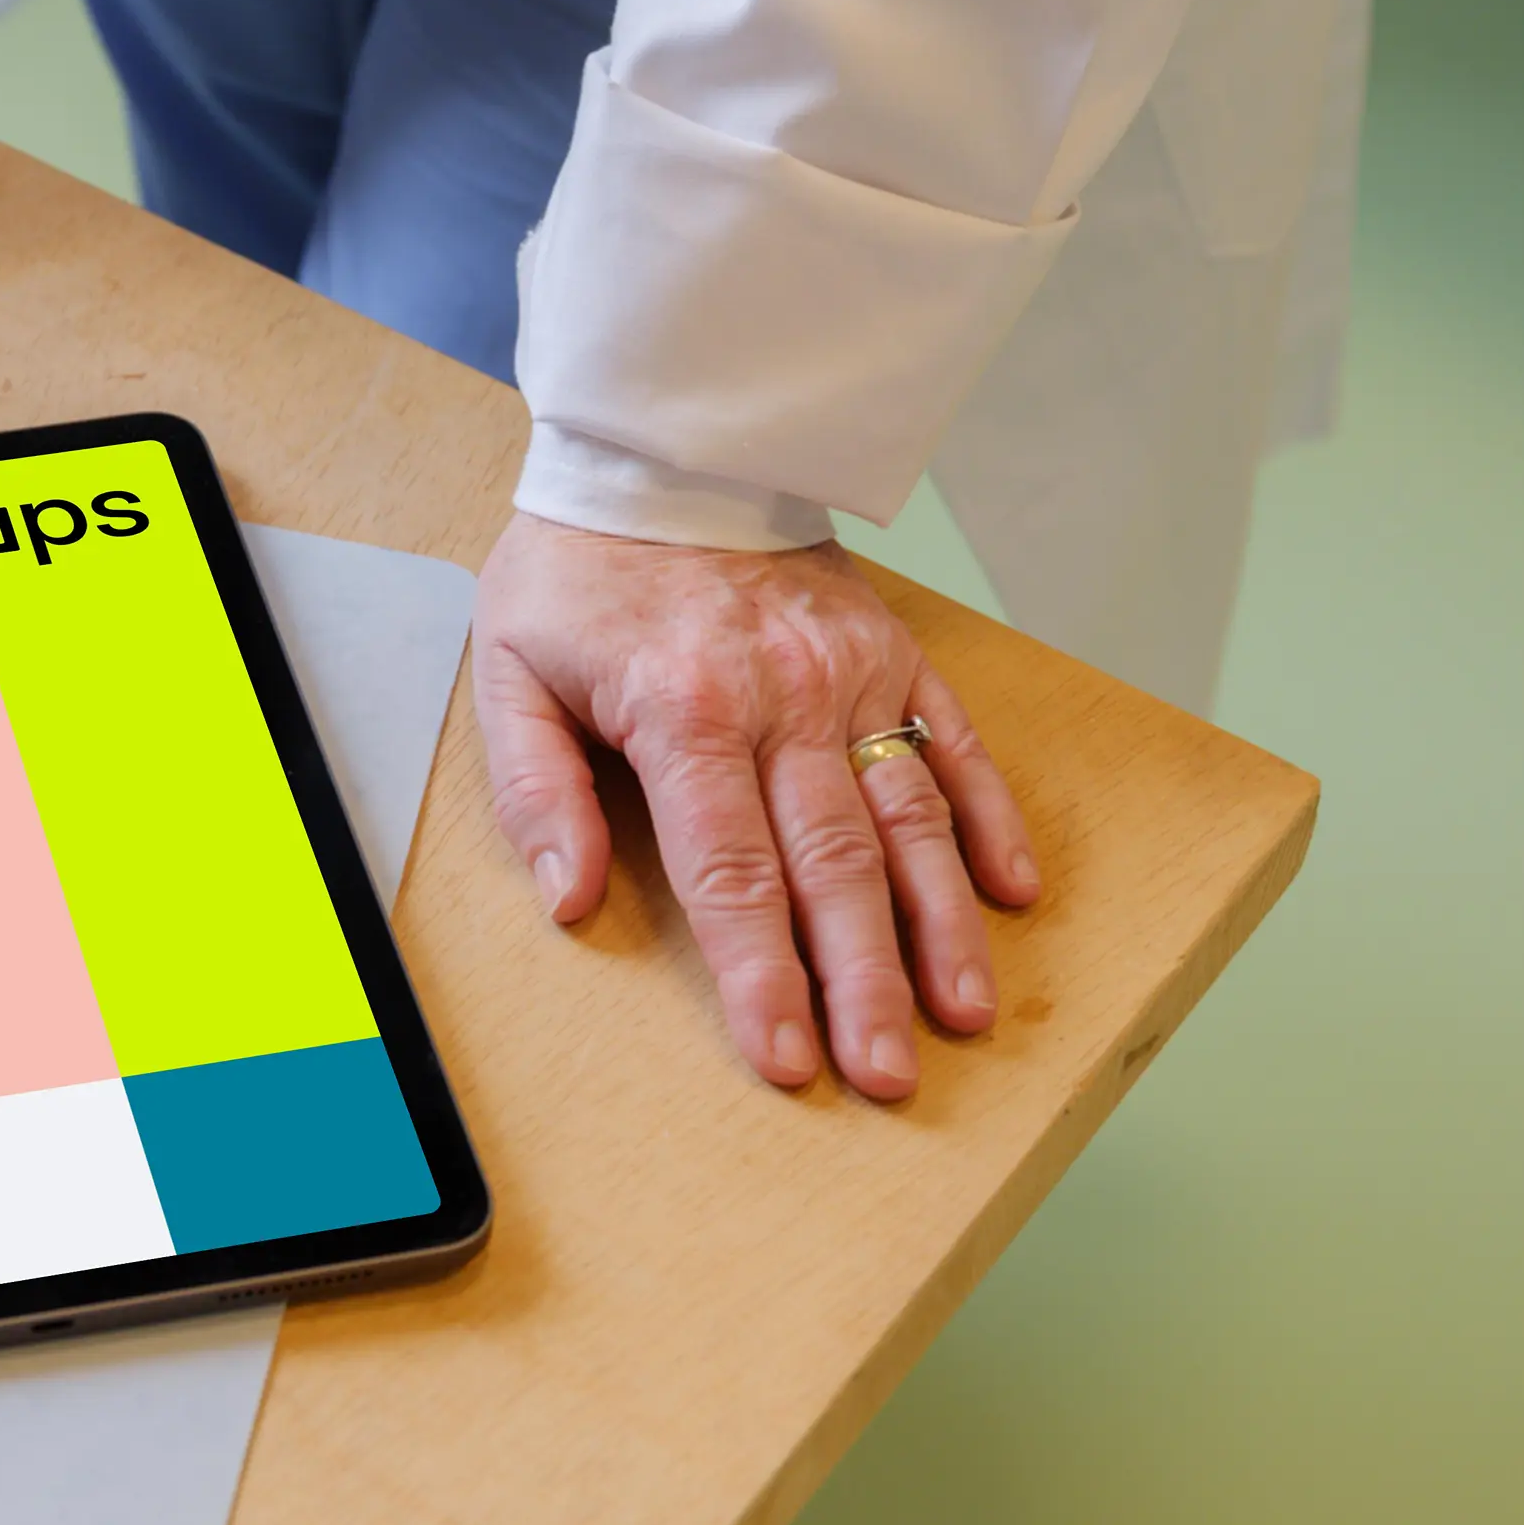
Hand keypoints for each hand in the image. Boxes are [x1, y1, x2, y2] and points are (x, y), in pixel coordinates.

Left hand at [470, 516, 1040, 1103]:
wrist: (659, 448)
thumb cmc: (577, 570)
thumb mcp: (511, 669)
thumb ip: (537, 791)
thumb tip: (567, 900)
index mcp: (683, 712)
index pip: (732, 874)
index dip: (762, 977)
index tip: (788, 1061)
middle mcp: (782, 698)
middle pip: (835, 867)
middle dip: (865, 983)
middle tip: (889, 1076)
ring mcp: (851, 674)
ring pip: (910, 818)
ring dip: (941, 924)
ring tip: (965, 1014)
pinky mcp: (894, 651)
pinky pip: (954, 743)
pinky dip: (990, 819)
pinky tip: (1013, 893)